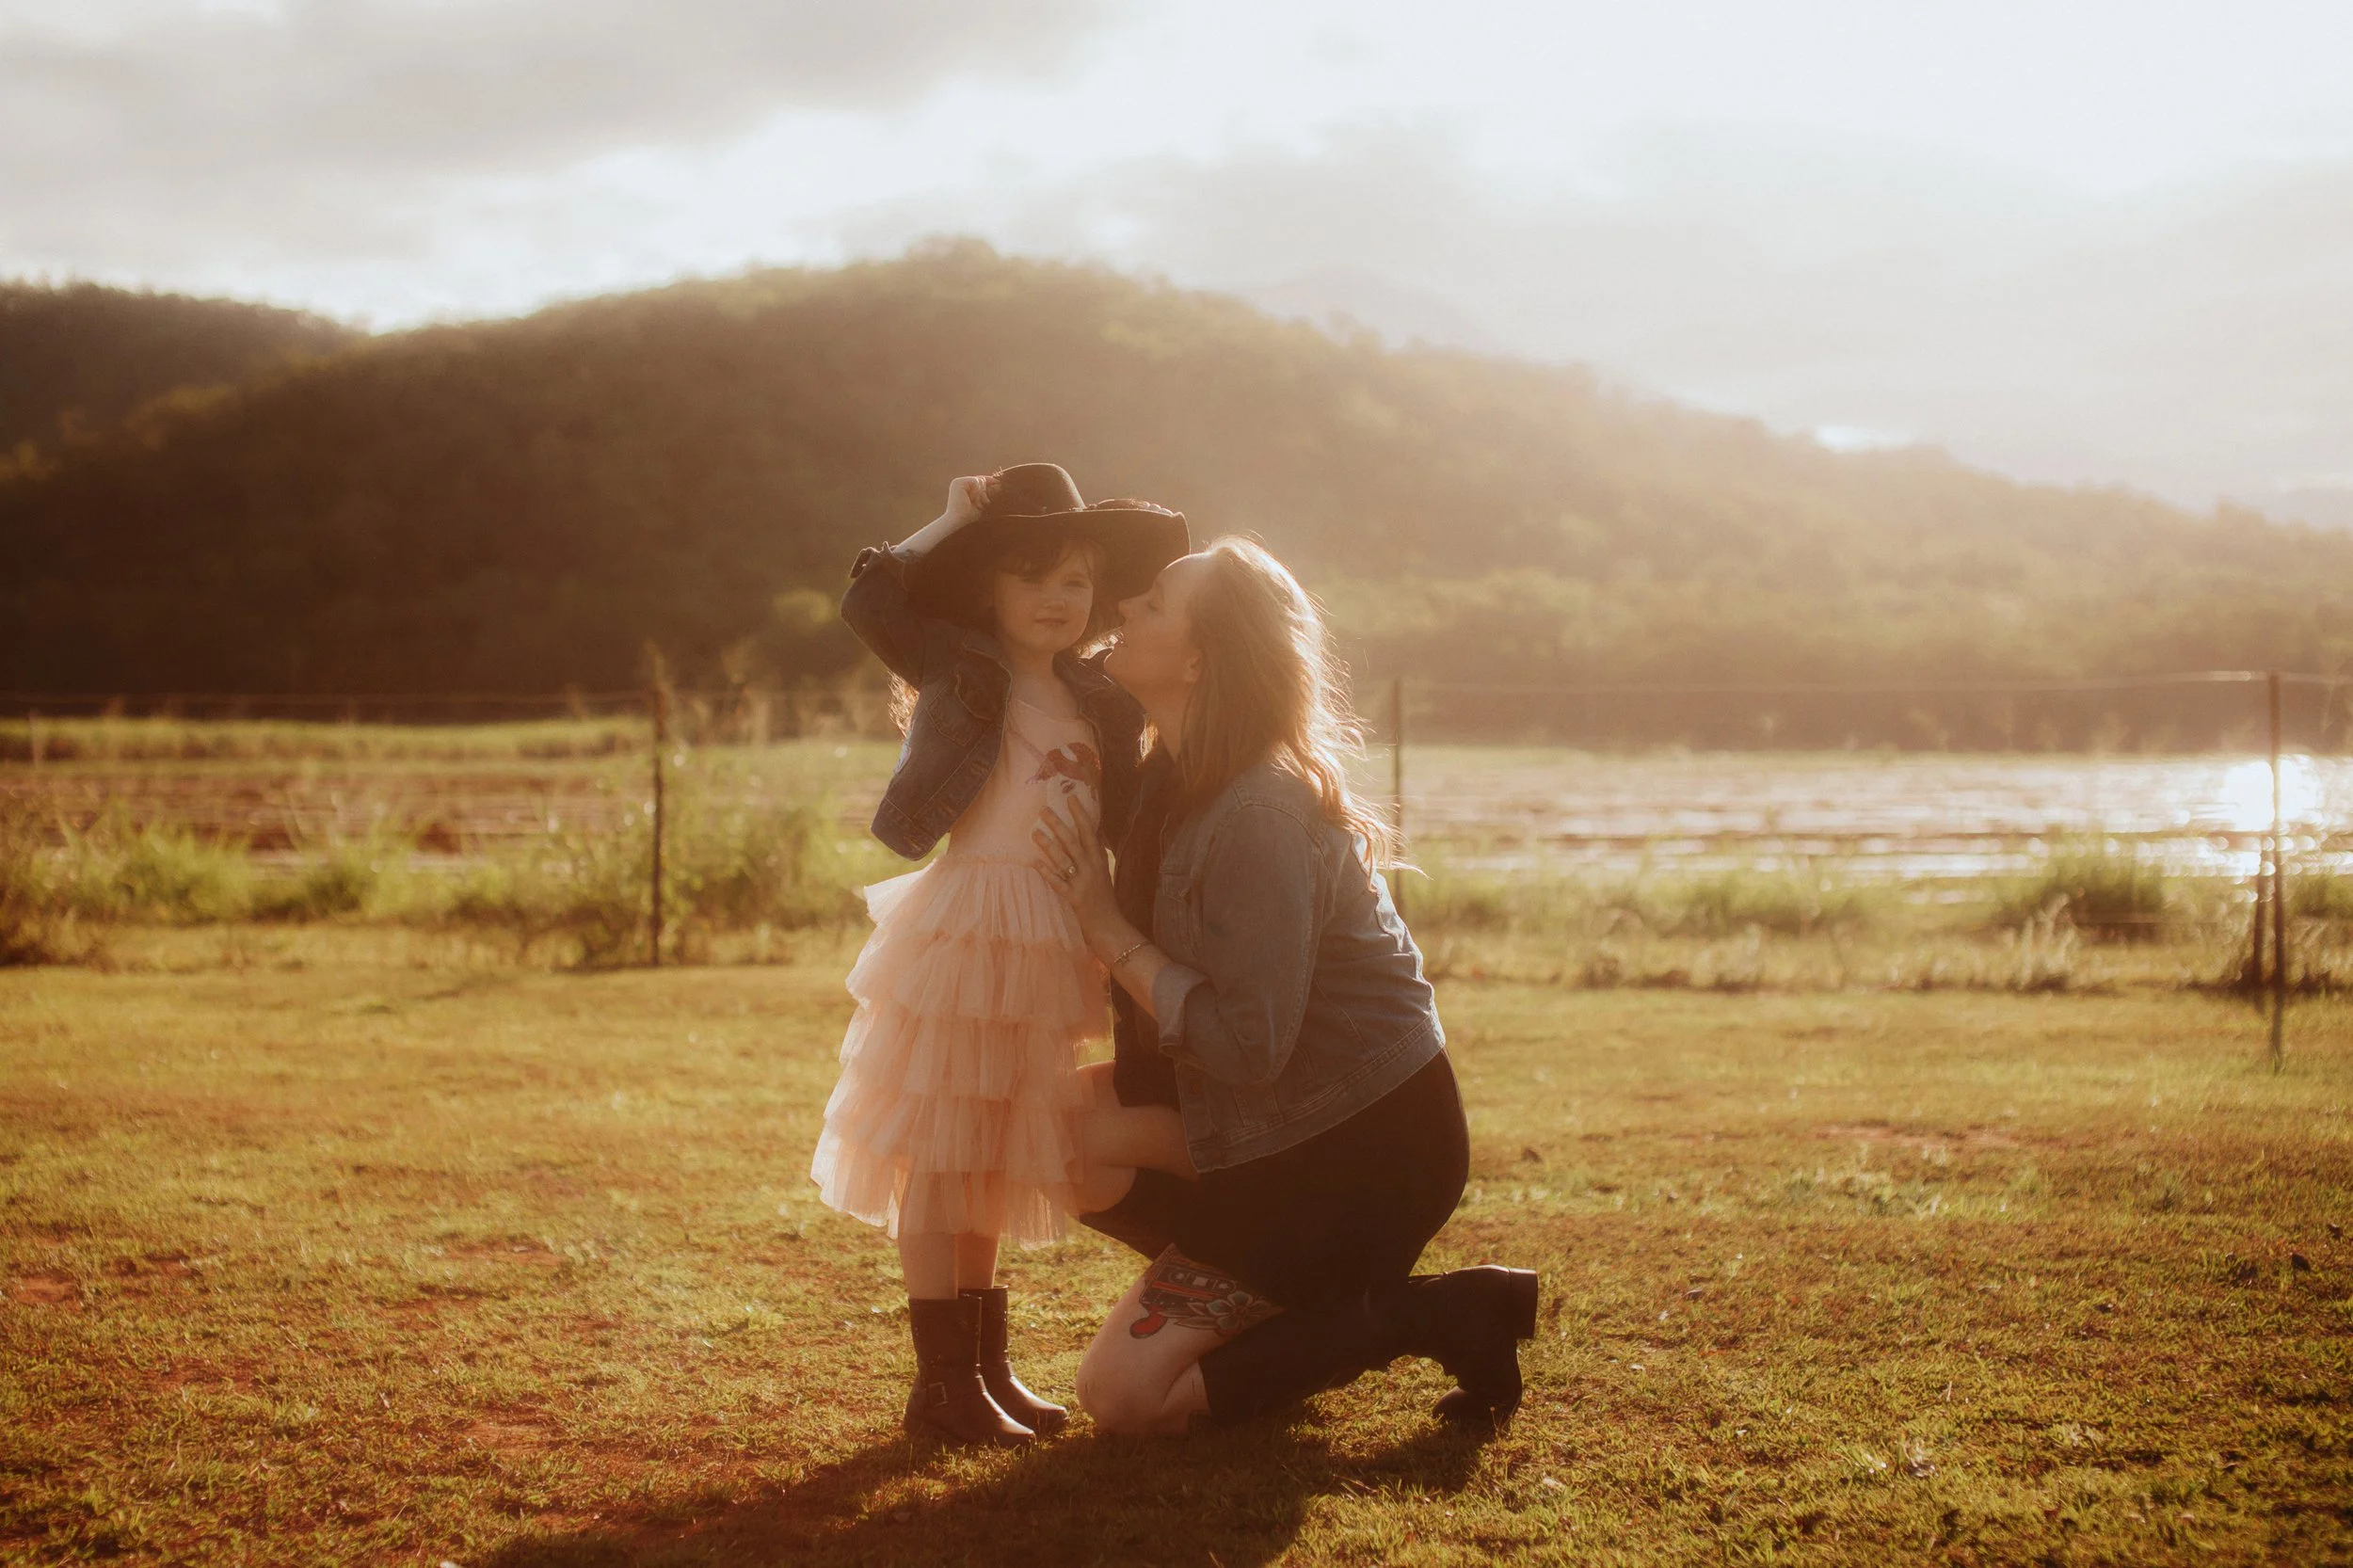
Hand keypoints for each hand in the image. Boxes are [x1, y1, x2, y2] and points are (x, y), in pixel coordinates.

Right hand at [943, 474, 994, 526]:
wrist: (958, 521)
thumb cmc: (969, 515)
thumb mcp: (982, 503)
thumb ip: (989, 493)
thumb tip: (999, 485)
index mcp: (964, 487)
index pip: (980, 481)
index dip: (990, 482)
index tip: (998, 484)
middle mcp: (960, 483)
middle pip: (981, 480)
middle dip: (985, 492)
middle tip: (981, 504)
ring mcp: (958, 482)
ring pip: (979, 480)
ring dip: (981, 493)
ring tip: (977, 503)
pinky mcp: (958, 482)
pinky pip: (975, 481)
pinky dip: (976, 491)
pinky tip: (972, 499)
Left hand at [1033, 805, 1122, 951]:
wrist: (1110, 926)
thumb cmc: (1105, 899)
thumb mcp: (1104, 873)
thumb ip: (1096, 855)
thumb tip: (1092, 834)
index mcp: (1099, 860)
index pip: (1090, 832)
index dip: (1080, 815)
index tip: (1071, 798)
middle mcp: (1091, 868)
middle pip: (1073, 841)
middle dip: (1058, 824)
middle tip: (1043, 810)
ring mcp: (1082, 883)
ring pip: (1063, 859)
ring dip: (1048, 844)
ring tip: (1034, 832)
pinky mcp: (1074, 898)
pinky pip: (1057, 882)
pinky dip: (1046, 872)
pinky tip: (1034, 862)